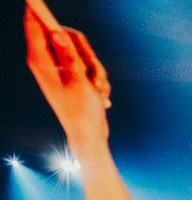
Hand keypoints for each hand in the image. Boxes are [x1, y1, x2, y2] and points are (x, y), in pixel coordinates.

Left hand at [25, 8, 111, 149]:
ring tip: (98, 89)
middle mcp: (45, 62)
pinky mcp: (69, 75)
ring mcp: (58, 69)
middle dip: (86, 51)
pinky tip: (99, 94)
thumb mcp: (80, 81)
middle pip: (65, 35)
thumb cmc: (83, 112)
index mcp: (40, 62)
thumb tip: (55, 31)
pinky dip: (96, 77)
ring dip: (95, 67)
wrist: (90, 135)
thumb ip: (69, 54)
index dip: (36, 8)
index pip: (34, 25)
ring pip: (80, 50)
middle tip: (94, 73)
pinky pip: (86, 64)